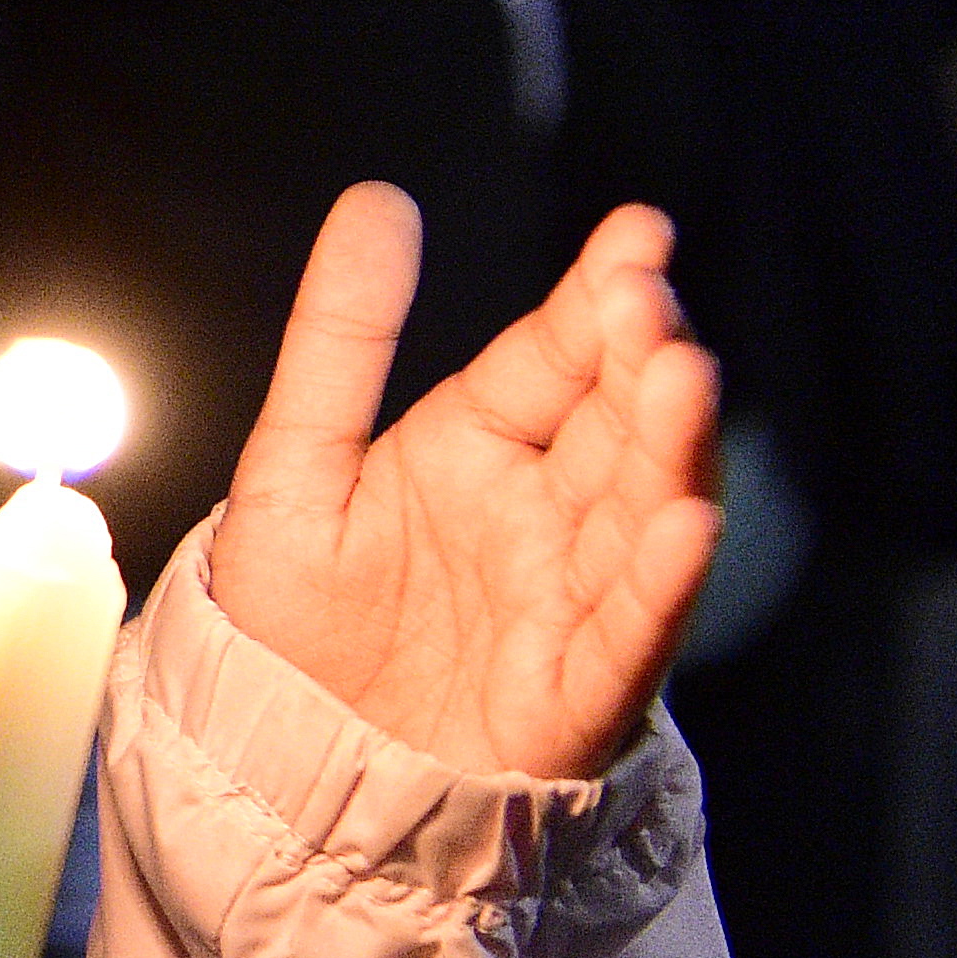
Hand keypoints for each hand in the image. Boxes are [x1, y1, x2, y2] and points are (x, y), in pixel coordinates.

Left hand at [208, 186, 720, 780]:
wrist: (271, 759)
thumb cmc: (291, 618)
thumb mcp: (295, 463)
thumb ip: (339, 338)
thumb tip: (379, 198)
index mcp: (476, 447)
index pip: (555, 357)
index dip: (599, 299)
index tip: (638, 234)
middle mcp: (540, 514)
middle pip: (615, 427)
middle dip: (643, 363)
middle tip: (651, 303)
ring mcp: (565, 599)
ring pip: (642, 513)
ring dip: (671, 449)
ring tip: (683, 376)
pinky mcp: (570, 692)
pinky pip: (628, 632)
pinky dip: (661, 581)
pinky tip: (685, 521)